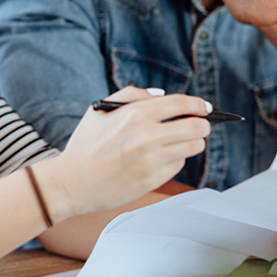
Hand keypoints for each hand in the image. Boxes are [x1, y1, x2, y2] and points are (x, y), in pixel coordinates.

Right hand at [40, 86, 210, 218]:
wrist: (72, 182)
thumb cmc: (86, 143)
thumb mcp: (101, 109)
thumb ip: (133, 95)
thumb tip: (161, 94)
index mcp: (135, 114)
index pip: (181, 104)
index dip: (199, 104)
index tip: (205, 107)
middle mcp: (146, 136)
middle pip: (196, 127)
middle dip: (202, 125)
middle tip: (200, 125)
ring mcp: (151, 160)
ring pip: (192, 147)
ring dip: (192, 143)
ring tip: (181, 141)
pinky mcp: (152, 180)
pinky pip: (178, 166)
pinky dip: (175, 160)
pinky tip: (161, 158)